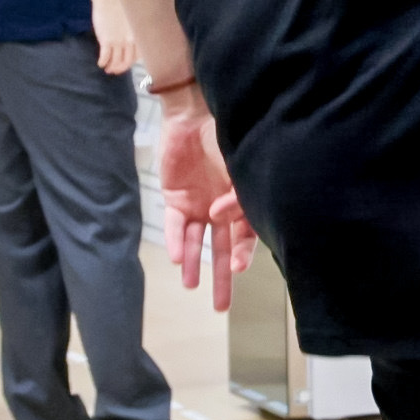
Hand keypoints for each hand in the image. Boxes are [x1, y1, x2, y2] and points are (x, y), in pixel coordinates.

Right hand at [91, 7, 136, 76]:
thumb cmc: (122, 3)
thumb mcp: (133, 17)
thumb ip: (133, 29)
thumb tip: (129, 36)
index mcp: (138, 35)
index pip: (138, 56)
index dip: (132, 61)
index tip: (127, 63)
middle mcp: (130, 41)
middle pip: (127, 62)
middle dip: (121, 68)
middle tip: (115, 70)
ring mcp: (118, 42)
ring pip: (116, 62)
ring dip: (111, 67)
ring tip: (107, 69)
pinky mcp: (106, 41)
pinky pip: (105, 57)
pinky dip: (103, 62)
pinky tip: (100, 63)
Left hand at [154, 93, 254, 309]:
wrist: (195, 113)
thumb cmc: (226, 138)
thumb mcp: (241, 169)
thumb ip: (236, 198)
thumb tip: (220, 221)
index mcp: (240, 201)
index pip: (246, 237)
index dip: (244, 254)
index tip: (240, 269)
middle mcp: (219, 208)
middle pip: (221, 248)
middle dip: (222, 276)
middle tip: (221, 306)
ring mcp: (197, 205)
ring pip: (195, 242)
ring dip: (194, 263)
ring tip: (191, 286)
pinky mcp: (174, 198)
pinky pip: (174, 225)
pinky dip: (175, 241)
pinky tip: (177, 259)